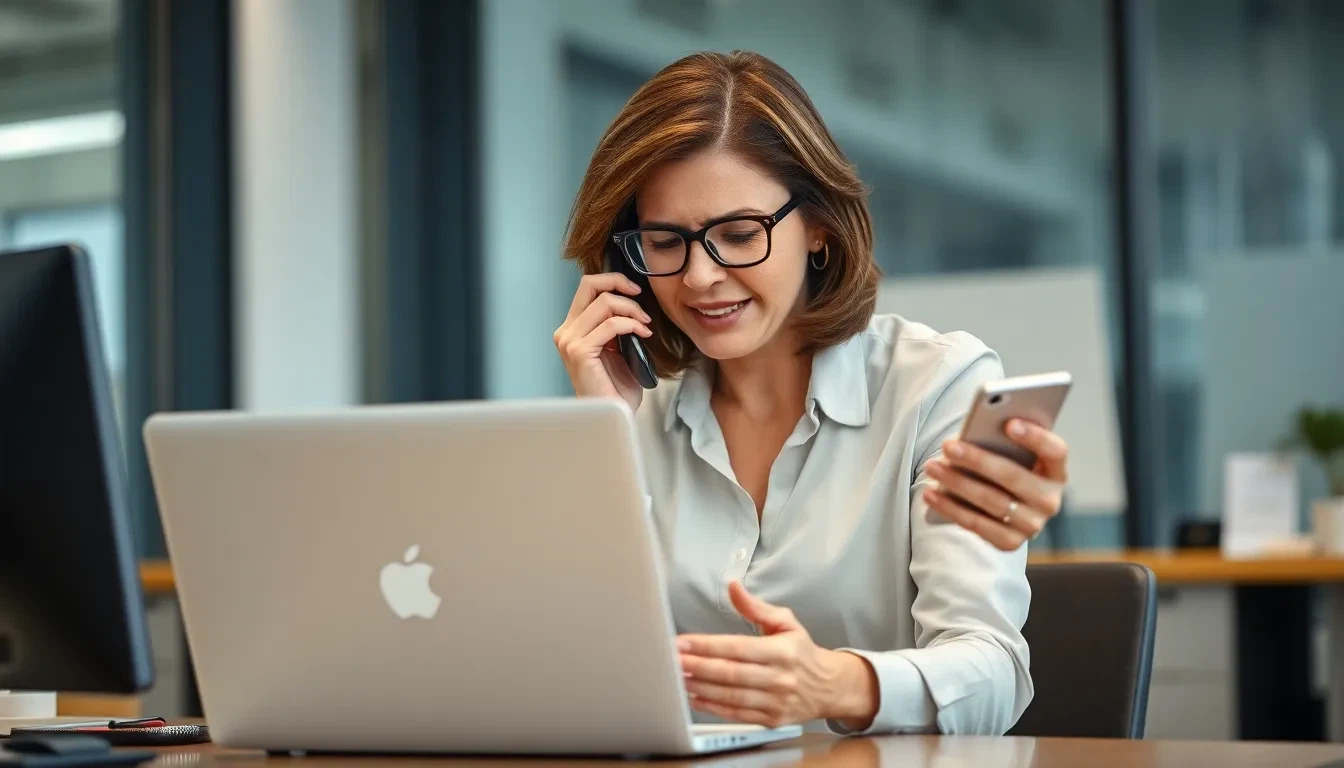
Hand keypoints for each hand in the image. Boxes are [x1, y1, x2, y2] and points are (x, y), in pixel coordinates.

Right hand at [552, 272, 652, 412]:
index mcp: (572, 328)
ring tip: (646, 325)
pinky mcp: (580, 351)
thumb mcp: (618, 347)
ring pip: (604, 303)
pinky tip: (643, 334)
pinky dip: (632, 324)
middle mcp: (566, 331)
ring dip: (632, 309)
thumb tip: (633, 299)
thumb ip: (616, 323)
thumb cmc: (616, 388)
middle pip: (590, 285)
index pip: (587, 287)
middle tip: (641, 298)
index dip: (613, 281)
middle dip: (620, 283)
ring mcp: (570, 341)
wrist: (614, 416)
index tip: (636, 291)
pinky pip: (611, 325)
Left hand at [676, 582, 877, 728]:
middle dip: (697, 666)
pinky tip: (694, 697)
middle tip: (672, 660)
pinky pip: (737, 715)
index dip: (707, 645)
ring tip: (678, 678)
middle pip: (730, 674)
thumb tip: (733, 586)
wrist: (830, 687)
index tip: (682, 642)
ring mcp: (775, 702)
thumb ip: (755, 606)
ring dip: (700, 688)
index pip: (737, 647)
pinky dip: (713, 708)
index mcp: (782, 651)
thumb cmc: (802, 652)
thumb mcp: (786, 622)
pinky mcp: (771, 720)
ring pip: (731, 696)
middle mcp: (779, 678)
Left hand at [921, 418, 1068, 549]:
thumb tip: (969, 435)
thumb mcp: (1011, 454)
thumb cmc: (1005, 468)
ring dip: (957, 482)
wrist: (1006, 508)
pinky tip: (930, 493)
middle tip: (948, 446)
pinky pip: (976, 524)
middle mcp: (1049, 500)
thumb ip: (1000, 442)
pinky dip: (950, 508)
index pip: (1056, 451)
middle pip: (1013, 476)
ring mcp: (1032, 524)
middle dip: (977, 460)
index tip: (1010, 423)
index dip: (1036, 437)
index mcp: (1055, 471)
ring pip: (991, 501)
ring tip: (932, 466)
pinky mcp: (1010, 542)